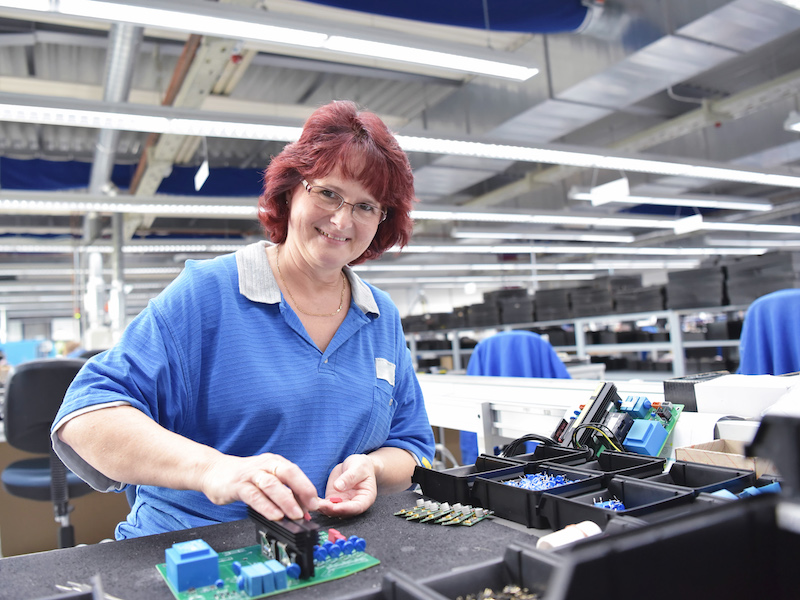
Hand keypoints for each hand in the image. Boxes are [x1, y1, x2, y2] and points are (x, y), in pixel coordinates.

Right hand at [200, 453, 318, 520]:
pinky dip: (266, 507)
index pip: (295, 472)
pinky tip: (275, 516)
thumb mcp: (266, 479)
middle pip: (287, 473)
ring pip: (271, 485)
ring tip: (296, 515)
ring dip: (286, 500)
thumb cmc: (244, 477)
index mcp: (275, 463)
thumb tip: (307, 509)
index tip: (317, 503)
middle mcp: (265, 465)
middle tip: (311, 507)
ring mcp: (251, 475)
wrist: (213, 471)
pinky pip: (254, 496)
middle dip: (302, 490)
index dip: (307, 487)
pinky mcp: (237, 486)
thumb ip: (284, 492)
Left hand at [317, 454, 377, 517]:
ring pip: (332, 510)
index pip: (356, 507)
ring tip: (313, 503)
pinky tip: (310, 499)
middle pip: (342, 511)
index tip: (335, 507)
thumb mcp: (358, 468)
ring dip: (322, 508)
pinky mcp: (333, 500)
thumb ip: (349, 477)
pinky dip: (318, 503)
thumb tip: (338, 487)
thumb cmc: (362, 466)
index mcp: (365, 498)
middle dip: (331, 510)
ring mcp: (342, 503)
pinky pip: (325, 504)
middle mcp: (353, 504)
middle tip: (320, 505)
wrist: (355, 465)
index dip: (346, 509)